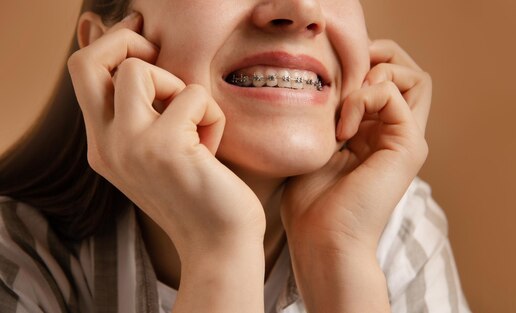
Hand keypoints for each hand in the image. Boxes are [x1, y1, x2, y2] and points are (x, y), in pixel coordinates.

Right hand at [67, 12, 264, 261]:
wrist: (219, 244)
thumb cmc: (200, 195)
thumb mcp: (160, 153)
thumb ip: (145, 114)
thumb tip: (145, 61)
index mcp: (103, 145)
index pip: (83, 74)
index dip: (111, 45)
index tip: (144, 39)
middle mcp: (106, 145)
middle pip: (87, 62)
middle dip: (125, 42)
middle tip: (160, 56)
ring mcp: (130, 145)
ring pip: (138, 69)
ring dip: (178, 85)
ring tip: (195, 123)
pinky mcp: (164, 147)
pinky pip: (193, 94)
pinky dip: (211, 115)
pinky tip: (211, 149)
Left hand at [282, 39, 431, 253]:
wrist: (322, 241)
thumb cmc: (311, 204)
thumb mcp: (316, 146)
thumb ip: (330, 113)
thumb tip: (326, 80)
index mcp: (376, 135)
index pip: (388, 80)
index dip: (364, 64)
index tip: (330, 76)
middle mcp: (397, 135)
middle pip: (410, 73)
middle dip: (380, 57)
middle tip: (347, 73)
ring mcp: (406, 140)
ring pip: (416, 77)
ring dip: (376, 73)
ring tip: (346, 100)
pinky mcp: (408, 145)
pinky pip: (392, 94)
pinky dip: (362, 98)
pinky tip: (341, 129)